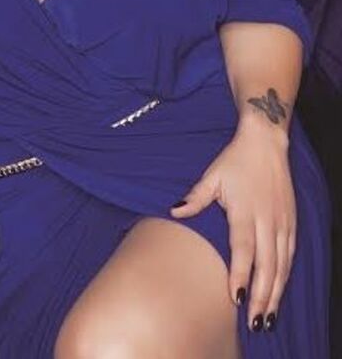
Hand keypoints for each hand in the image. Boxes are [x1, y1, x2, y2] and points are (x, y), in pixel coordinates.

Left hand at [169, 121, 295, 331]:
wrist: (266, 143)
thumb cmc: (236, 160)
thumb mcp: (212, 175)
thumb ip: (195, 197)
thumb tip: (174, 210)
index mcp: (244, 210)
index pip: (244, 249)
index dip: (241, 274)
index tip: (236, 297)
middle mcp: (267, 219)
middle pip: (267, 264)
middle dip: (261, 295)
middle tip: (254, 321)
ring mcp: (282, 222)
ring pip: (281, 264)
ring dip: (275, 292)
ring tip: (266, 316)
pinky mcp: (291, 222)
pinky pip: (290, 255)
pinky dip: (285, 276)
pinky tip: (278, 291)